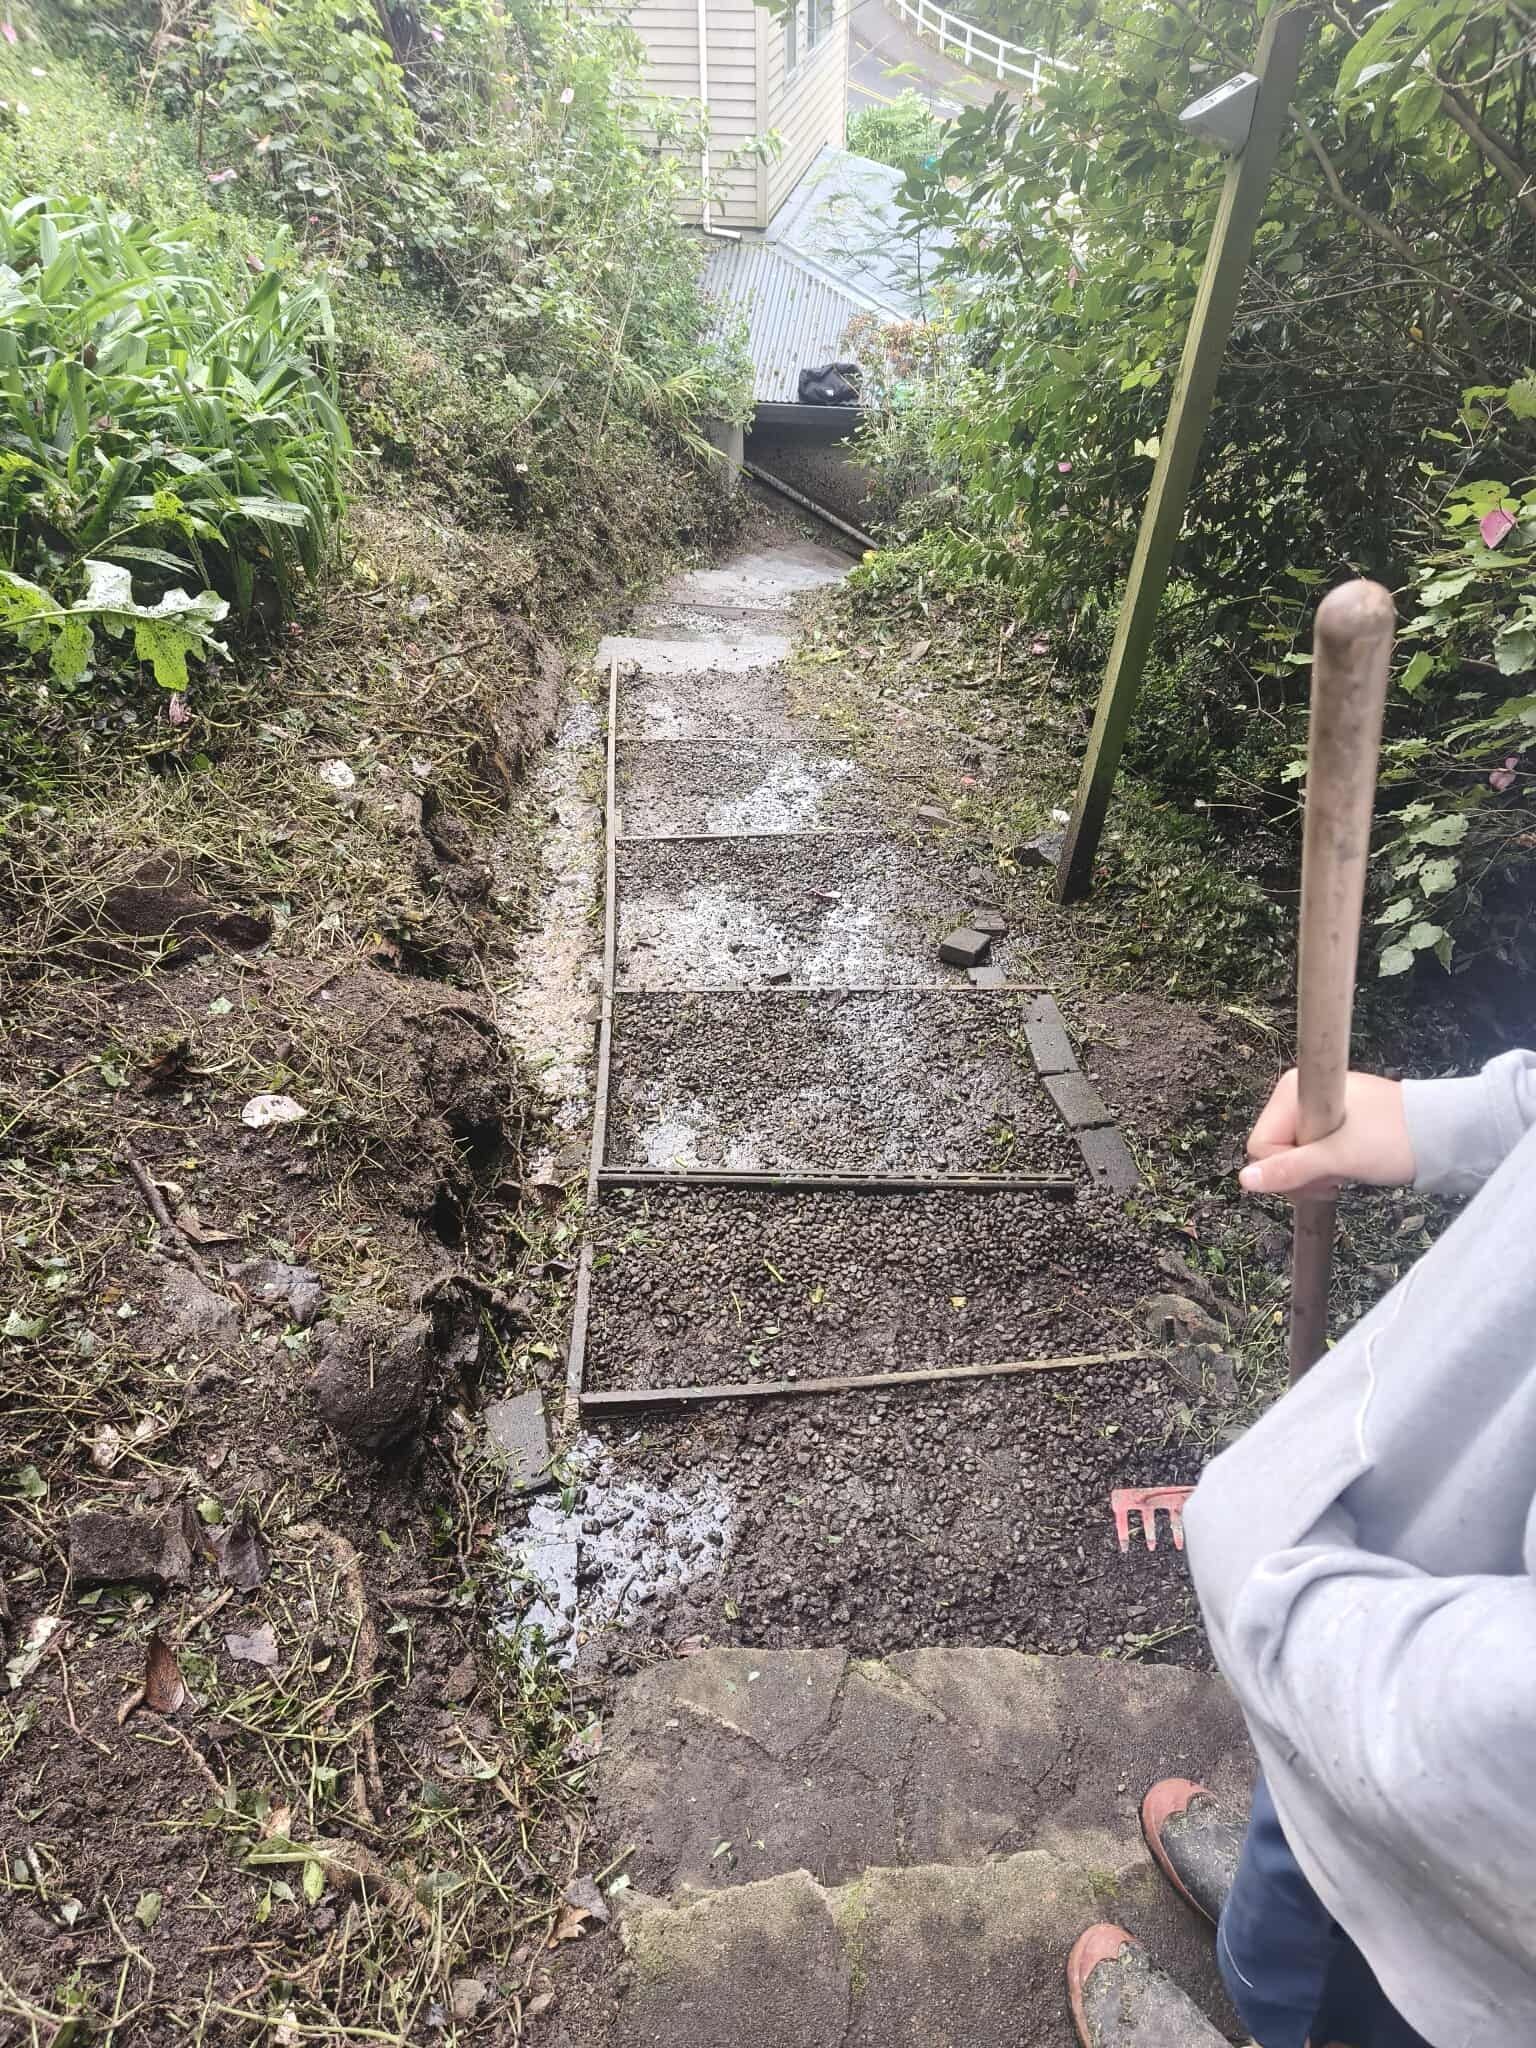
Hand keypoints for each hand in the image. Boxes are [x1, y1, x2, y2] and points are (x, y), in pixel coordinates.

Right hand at [1239, 1067, 1414, 1198]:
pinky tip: (1345, 1168)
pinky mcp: (1328, 1120)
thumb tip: (1244, 1181)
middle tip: (1336, 1176)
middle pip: (1273, 1149)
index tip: (1321, 1175)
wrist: (1443, 1133)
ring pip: (1290, 1154)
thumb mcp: (1340, 1157)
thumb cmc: (1393, 1139)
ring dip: (1314, 1173)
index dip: (1285, 1168)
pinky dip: (1323, 1167)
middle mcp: (1297, 1092)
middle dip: (1300, 1172)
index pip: (1261, 1143)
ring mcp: (1312, 1106)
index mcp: (1293, 1090)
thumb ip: (1291, 1169)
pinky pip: (1308, 1151)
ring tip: (1345, 1171)